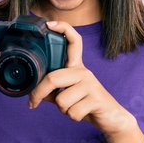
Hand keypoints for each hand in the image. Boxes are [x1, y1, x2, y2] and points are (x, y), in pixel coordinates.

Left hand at [28, 21, 135, 136]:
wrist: (111, 118)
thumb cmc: (85, 103)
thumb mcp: (67, 94)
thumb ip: (52, 90)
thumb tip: (32, 92)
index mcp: (76, 67)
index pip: (73, 41)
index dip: (62, 29)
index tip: (48, 25)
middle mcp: (84, 71)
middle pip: (53, 77)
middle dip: (38, 93)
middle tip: (32, 102)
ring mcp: (91, 84)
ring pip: (61, 99)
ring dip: (62, 109)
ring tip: (73, 107)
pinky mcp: (96, 99)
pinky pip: (72, 111)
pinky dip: (72, 117)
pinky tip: (82, 113)